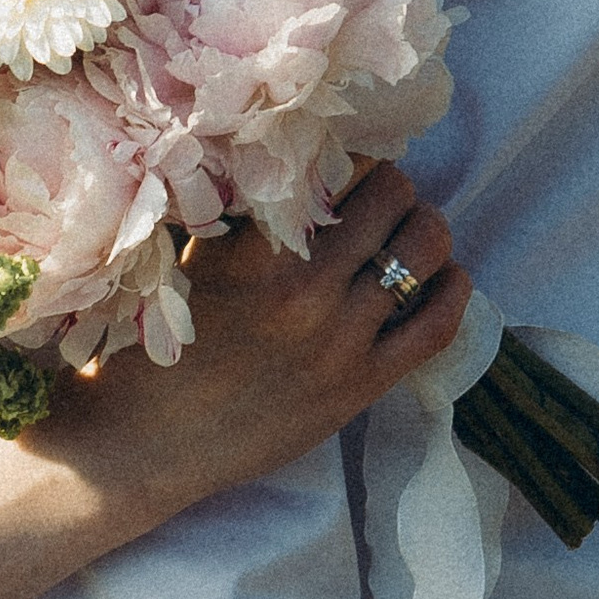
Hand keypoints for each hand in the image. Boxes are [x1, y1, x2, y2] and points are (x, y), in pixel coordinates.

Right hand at [59, 161, 472, 520]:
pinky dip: (452, 292)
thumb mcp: (197, 259)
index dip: (352, 157)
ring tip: (415, 226)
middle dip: (392, 187)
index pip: (338, 168)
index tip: (350, 163)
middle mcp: (307, 288)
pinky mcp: (359, 386)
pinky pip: (433, 328)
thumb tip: (302, 163)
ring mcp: (339, 340)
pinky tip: (450, 274)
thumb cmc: (161, 346)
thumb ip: (250, 216)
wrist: (145, 441)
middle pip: (390, 199)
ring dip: (426, 227)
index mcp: (261, 249)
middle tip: (382, 194)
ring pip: (421, 252)